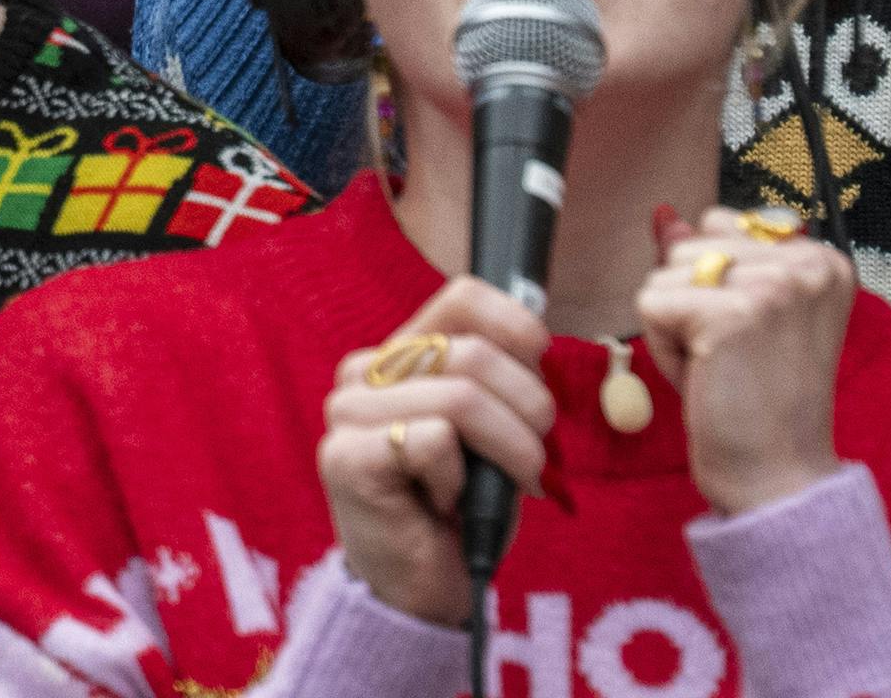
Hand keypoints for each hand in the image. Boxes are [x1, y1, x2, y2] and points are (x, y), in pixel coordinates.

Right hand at [312, 278, 556, 625]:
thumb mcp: (494, 431)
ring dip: (510, 448)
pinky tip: (447, 504)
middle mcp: (363, 373)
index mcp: (399, 355)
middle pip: (471, 353)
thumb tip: (539, 338)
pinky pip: (434, 442)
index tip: (544, 358)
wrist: (421, 591)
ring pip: (460, 397)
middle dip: (530, 408)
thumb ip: (504, 381)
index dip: (515, 321)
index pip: (460, 298)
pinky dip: (460, 480)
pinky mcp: (345, 457)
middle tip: (539, 458)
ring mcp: (347, 414)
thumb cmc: (462, 508)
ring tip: (513, 483)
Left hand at [636, 206, 852, 515]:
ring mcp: (772, 285)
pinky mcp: (732, 313)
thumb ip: (710, 261)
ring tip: (720, 368)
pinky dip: (663, 349)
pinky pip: (651, 304)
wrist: (778, 476)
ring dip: (675, 327)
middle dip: (690, 303)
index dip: (714, 285)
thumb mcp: (743, 317)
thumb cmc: (761, 403)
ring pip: (665, 272)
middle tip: (732, 359)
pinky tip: (705, 379)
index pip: (720, 224)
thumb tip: (665, 215)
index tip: (751, 336)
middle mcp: (807, 263)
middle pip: (689, 245)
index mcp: (822, 260)